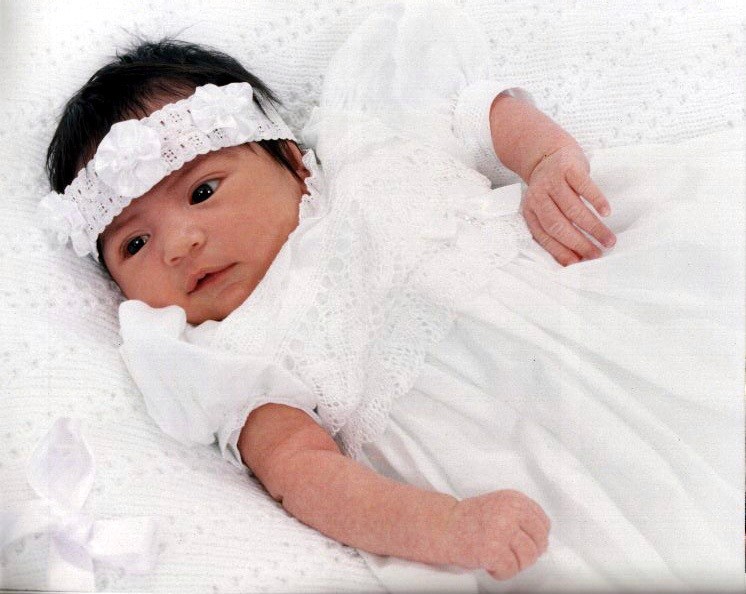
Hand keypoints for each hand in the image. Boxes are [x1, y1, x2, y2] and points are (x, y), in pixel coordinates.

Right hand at [444, 490, 549, 579]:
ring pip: (528, 558)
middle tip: (512, 554)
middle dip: (529, 553)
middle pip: (539, 542)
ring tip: (500, 558)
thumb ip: (521, 516)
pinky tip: (490, 564)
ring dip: (516, 564)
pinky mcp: (493, 551)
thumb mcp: (500, 506)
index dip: (537, 538)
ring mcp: (502, 531)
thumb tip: (542, 541)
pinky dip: (502, 572)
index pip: (543, 523)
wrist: (445, 526)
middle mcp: (510, 512)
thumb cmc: (471, 519)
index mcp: (514, 499)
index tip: (525, 542)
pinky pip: (511, 570)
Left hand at [522, 145, 615, 265]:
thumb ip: (555, 227)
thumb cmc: (551, 188)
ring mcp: (552, 181)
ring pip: (573, 209)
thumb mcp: (545, 207)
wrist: (546, 153)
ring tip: (608, 239)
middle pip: (558, 225)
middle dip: (579, 243)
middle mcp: (538, 197)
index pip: (544, 237)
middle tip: (597, 254)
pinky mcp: (568, 168)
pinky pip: (584, 187)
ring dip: (593, 227)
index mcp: (530, 211)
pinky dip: (596, 201)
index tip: (578, 263)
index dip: (561, 251)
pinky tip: (606, 213)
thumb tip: (576, 258)